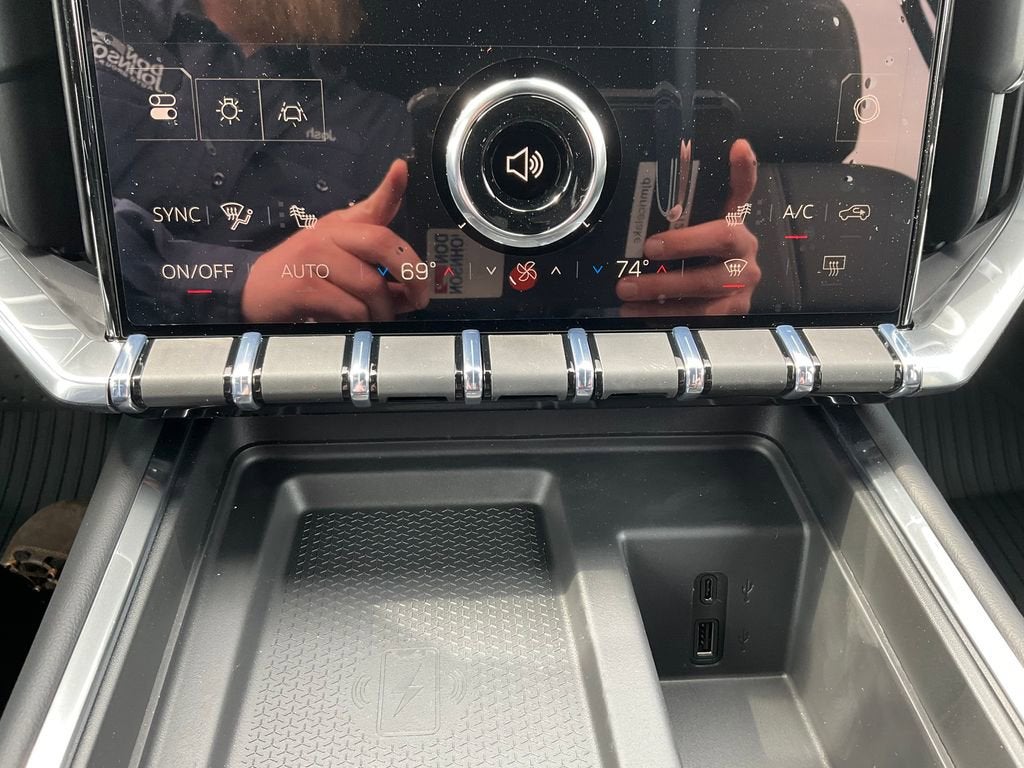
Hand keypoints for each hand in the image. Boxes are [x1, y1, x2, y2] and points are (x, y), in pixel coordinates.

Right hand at [241, 159, 429, 322]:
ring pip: (370, 284)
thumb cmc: (301, 279)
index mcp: (340, 227)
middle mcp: (328, 235)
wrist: (251, 294)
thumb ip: (376, 272)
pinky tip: (355, 325)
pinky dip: (361, 323)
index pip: (371, 205)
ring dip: (383, 312)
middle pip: (382, 243)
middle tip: (420, 298)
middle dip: (412, 274)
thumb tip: (413, 291)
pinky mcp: (304, 287)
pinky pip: (351, 308)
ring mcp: (314, 258)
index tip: (401, 168)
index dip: (390, 187)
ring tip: (379, 320)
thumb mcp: (338, 264)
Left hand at [616, 139, 759, 316]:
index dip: (743, 174)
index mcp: (738, 229)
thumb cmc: (709, 254)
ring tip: (626, 291)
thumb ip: (711, 194)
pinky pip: (697, 318)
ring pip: (701, 293)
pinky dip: (664, 316)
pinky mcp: (731, 314)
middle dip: (678, 251)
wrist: (730, 290)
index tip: (737, 150)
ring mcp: (741, 289)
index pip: (743, 196)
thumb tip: (737, 145)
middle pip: (713, 256)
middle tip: (645, 252)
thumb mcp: (708, 225)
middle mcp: (745, 259)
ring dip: (660, 293)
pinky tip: (638, 313)